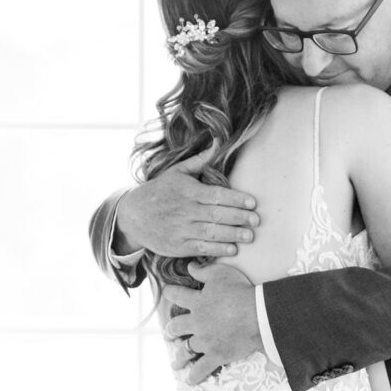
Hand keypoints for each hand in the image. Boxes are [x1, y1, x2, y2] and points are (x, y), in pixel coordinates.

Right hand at [112, 153, 260, 261]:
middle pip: (217, 214)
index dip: (236, 199)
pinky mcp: (178, 246)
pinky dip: (217, 249)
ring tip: (249, 236)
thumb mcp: (176, 171)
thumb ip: (200, 160)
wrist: (133, 215)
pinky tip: (232, 249)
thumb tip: (218, 142)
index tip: (252, 202)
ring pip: (211, 232)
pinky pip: (201, 248)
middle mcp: (185, 210)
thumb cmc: (159, 191)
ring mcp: (181, 229)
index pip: (216, 195)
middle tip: (257, 220)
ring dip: (232, 235)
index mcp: (188, 191)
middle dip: (239, 218)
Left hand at [159, 261, 263, 382]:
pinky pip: (201, 369)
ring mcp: (205, 341)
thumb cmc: (241, 291)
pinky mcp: (216, 355)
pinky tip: (189, 380)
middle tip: (169, 332)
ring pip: (185, 350)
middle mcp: (196, 323)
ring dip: (179, 356)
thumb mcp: (221, 274)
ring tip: (176, 362)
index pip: (176, 295)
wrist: (257, 315)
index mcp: (197, 302)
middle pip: (176, 327)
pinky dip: (194, 376)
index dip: (170, 293)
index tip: (167, 293)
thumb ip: (203, 271)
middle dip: (171, 330)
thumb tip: (190, 267)